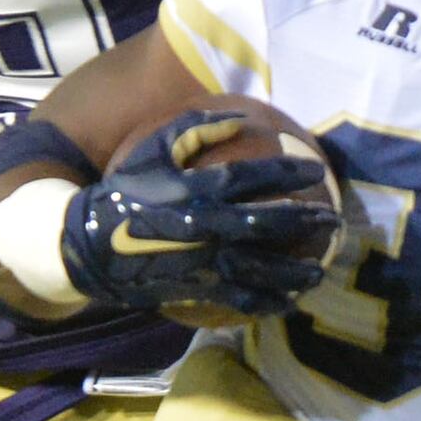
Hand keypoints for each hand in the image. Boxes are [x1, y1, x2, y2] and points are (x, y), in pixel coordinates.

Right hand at [59, 111, 342, 319]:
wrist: (86, 245)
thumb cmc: (123, 192)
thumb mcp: (153, 151)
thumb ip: (194, 129)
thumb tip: (237, 116)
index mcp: (198, 190)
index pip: (255, 178)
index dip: (289, 174)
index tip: (316, 171)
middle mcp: (208, 226)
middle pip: (269, 223)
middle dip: (306, 221)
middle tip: (333, 220)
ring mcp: (204, 262)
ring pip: (262, 268)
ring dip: (295, 270)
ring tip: (319, 270)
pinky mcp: (197, 289)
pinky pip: (240, 300)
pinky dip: (267, 303)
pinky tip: (289, 304)